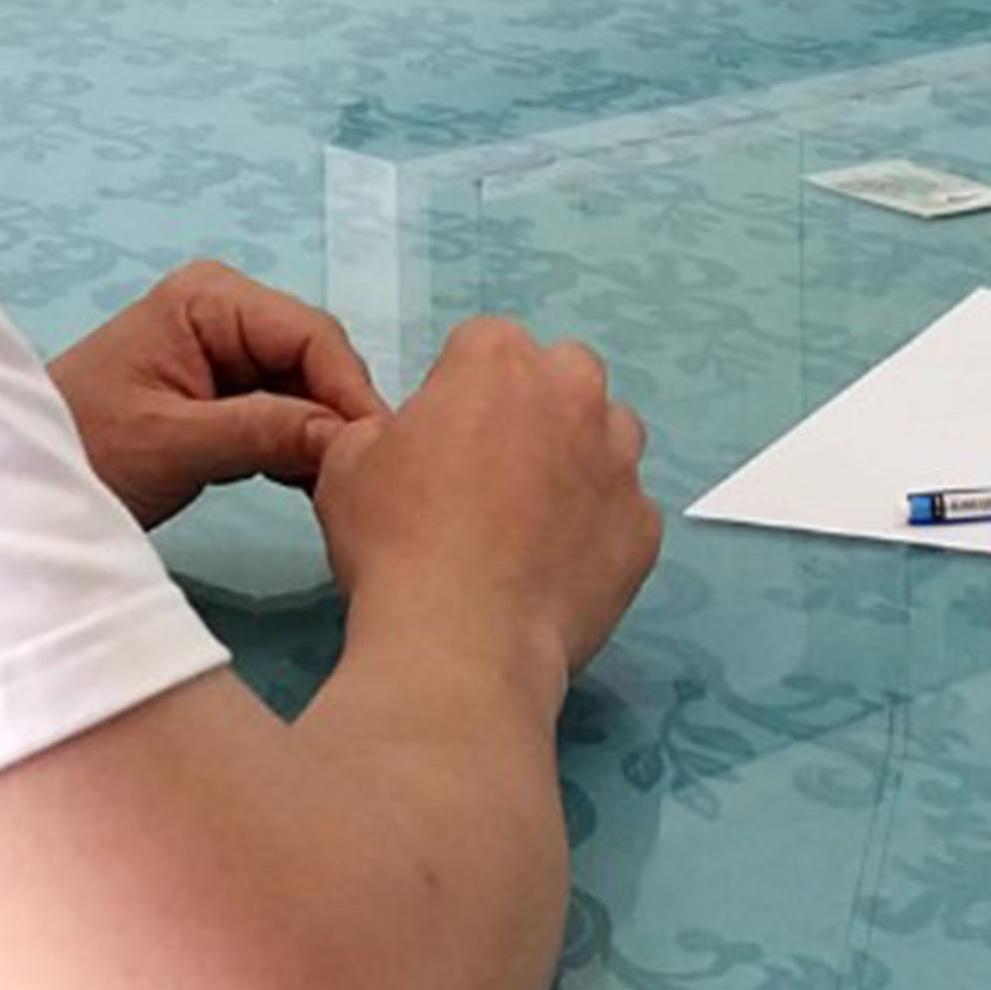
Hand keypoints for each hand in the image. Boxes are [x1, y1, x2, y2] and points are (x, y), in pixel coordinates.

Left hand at [50, 259, 386, 527]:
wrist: (24, 485)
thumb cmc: (84, 451)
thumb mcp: (175, 444)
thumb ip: (264, 432)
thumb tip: (347, 437)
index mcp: (210, 299)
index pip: (310, 335)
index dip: (349, 392)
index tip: (376, 452)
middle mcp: (225, 311)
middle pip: (316, 359)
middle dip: (338, 414)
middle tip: (364, 480)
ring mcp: (226, 351)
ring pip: (307, 390)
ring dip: (322, 436)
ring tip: (342, 489)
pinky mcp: (225, 392)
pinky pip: (285, 412)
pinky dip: (300, 447)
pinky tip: (312, 486)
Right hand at [311, 316, 656, 683]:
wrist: (460, 643)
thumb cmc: (397, 545)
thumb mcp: (346, 464)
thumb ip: (379, 429)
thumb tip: (395, 438)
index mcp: (497, 360)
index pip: (484, 346)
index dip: (459, 390)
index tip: (443, 437)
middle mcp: (572, 394)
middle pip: (562, 376)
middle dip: (534, 408)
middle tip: (492, 471)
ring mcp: (619, 461)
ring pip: (609, 436)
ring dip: (579, 459)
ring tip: (531, 518)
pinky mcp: (644, 525)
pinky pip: (625, 512)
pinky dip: (599, 529)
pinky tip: (556, 566)